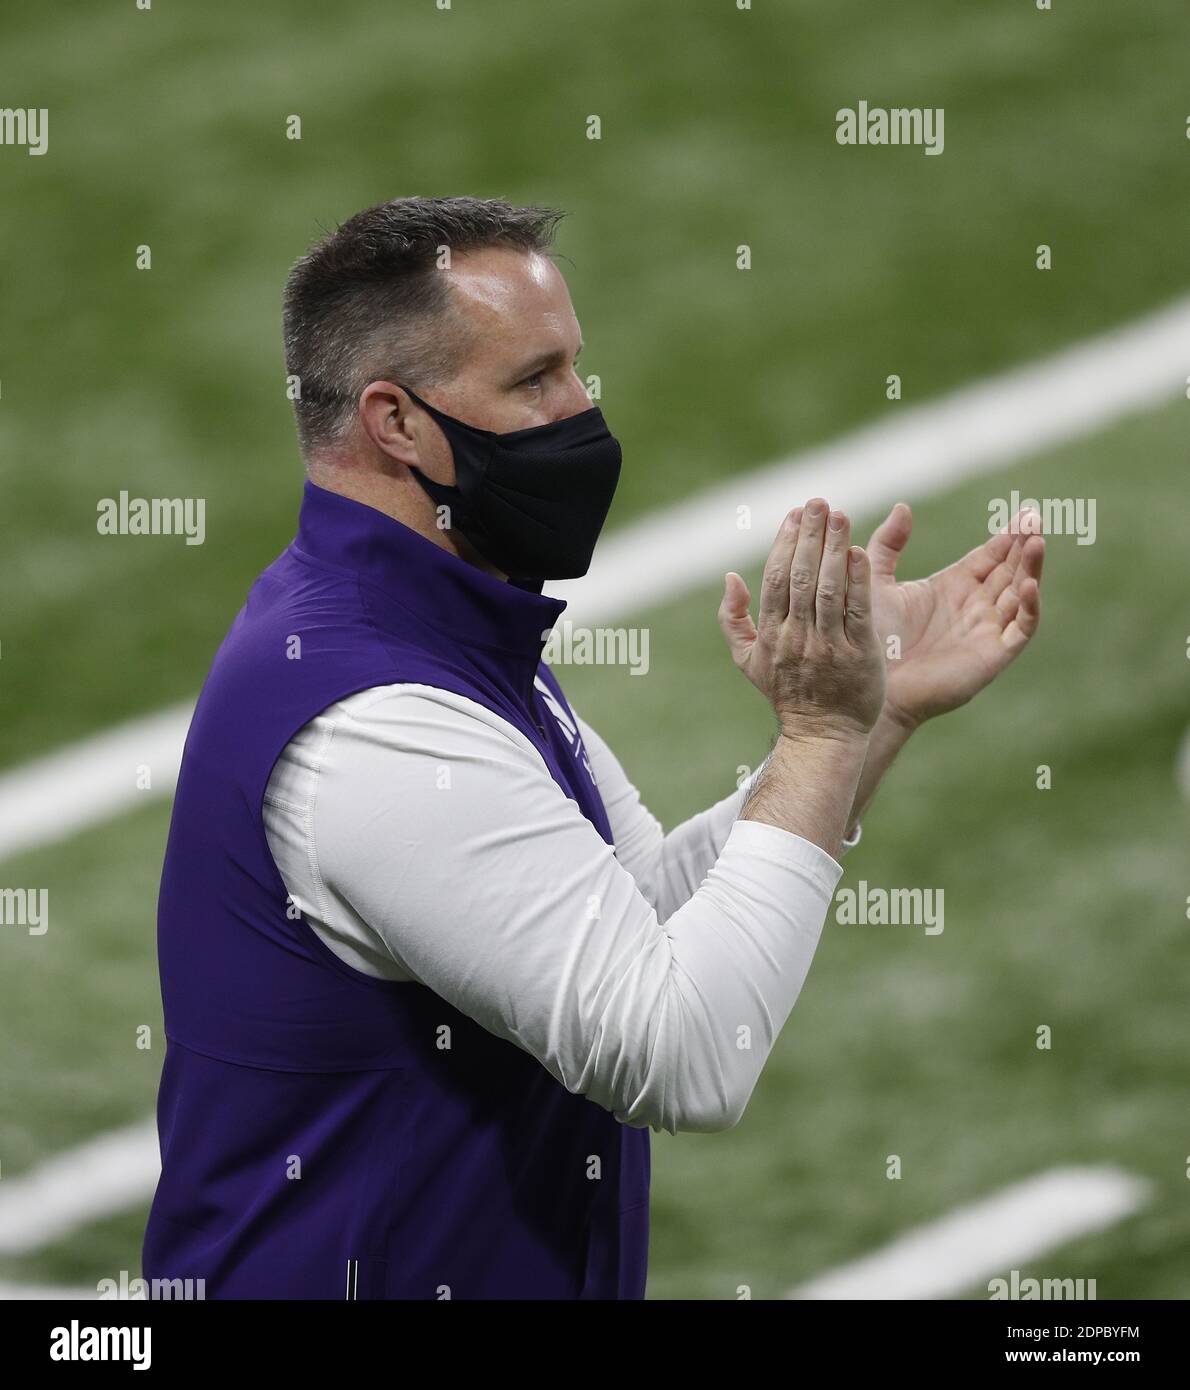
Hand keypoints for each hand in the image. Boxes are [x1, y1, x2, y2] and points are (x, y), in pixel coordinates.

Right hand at [719, 499, 886, 741]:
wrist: (823, 736)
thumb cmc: (789, 694)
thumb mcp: (749, 661)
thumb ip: (733, 620)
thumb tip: (730, 577)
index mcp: (770, 635)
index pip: (776, 580)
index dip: (785, 544)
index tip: (795, 514)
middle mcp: (796, 638)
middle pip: (801, 578)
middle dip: (810, 536)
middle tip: (819, 502)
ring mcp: (828, 646)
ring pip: (828, 589)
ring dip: (834, 548)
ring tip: (841, 515)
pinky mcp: (859, 654)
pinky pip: (856, 611)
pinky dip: (857, 580)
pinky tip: (860, 552)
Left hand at [863, 501, 1044, 728]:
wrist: (872, 684)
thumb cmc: (871, 638)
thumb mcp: (877, 581)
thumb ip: (889, 544)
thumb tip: (904, 506)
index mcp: (953, 586)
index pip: (990, 555)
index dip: (1008, 535)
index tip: (1024, 511)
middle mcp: (975, 606)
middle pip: (1010, 568)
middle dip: (1024, 543)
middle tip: (1036, 517)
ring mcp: (987, 629)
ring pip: (1020, 593)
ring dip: (1030, 568)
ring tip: (1036, 541)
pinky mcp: (993, 654)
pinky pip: (1021, 628)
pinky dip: (1029, 607)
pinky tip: (1029, 585)